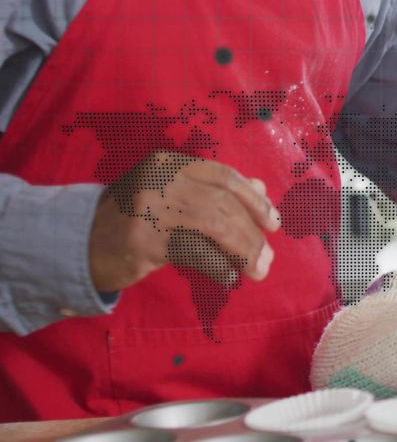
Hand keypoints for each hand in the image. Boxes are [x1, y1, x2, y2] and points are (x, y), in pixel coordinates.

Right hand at [89, 151, 280, 291]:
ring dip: (243, 250)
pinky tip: (228, 277)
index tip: (273, 222)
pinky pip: (196, 252)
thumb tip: (260, 188)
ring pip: (215, 225)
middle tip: (267, 257)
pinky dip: (218, 265)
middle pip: (223, 203)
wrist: (77, 242)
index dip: (254, 200)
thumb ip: (212, 191)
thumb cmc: (131, 218)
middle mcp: (161, 179)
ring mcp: (150, 207)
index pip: (224, 177)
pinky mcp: (144, 239)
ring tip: (257, 269)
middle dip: (253, 233)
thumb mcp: (170, 195)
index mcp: (170, 164)